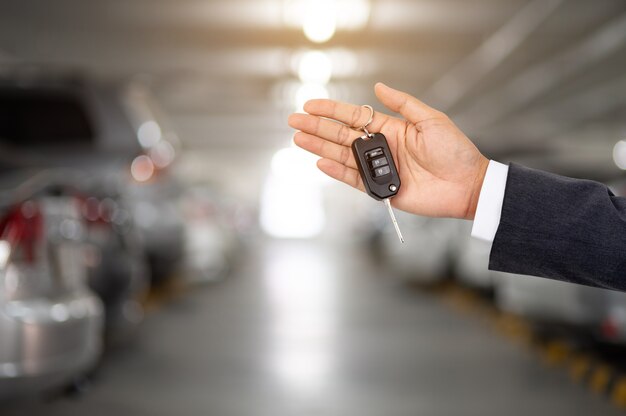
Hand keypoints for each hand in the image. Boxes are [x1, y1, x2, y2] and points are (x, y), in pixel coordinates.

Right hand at [287, 83, 489, 219]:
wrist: (466, 184)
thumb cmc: (454, 151)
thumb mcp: (431, 119)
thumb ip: (403, 104)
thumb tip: (379, 86)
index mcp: (391, 129)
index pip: (353, 117)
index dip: (331, 111)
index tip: (310, 106)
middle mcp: (381, 148)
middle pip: (341, 136)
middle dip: (317, 128)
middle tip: (294, 122)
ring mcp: (379, 168)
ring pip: (342, 156)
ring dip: (320, 148)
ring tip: (299, 140)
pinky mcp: (381, 189)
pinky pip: (353, 179)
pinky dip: (337, 172)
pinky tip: (320, 163)